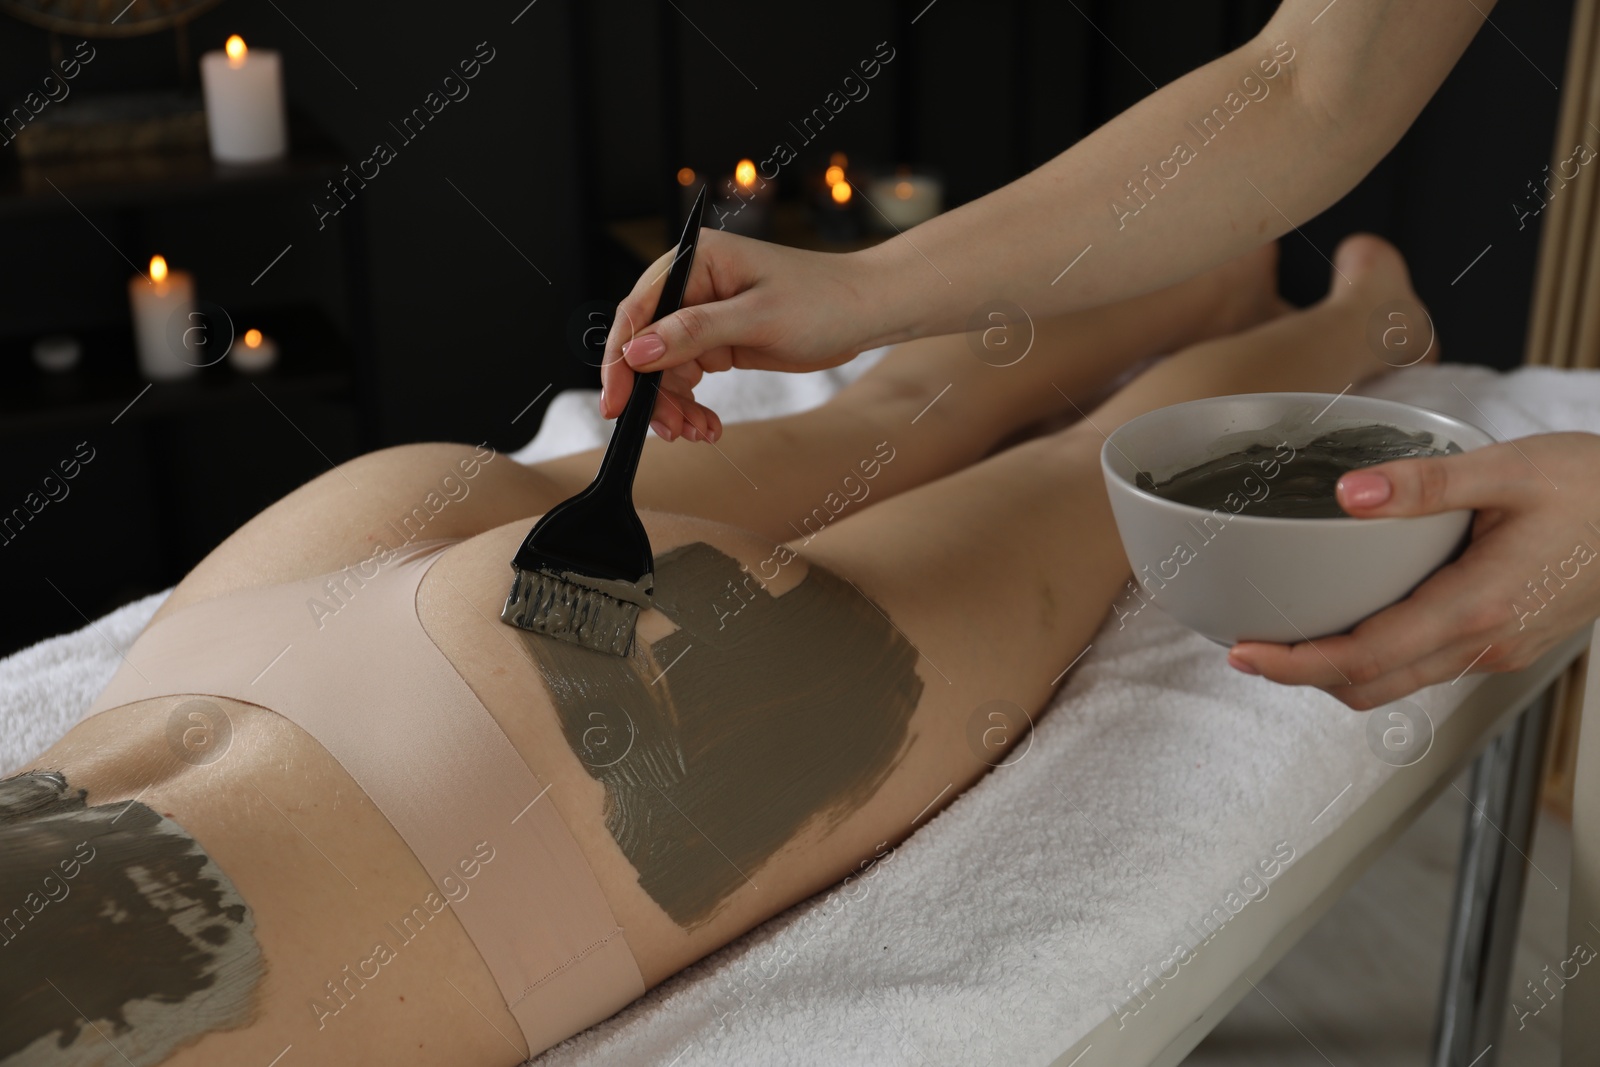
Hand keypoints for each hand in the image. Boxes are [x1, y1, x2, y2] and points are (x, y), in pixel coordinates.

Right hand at [598, 230, 893, 440]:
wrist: (866, 311)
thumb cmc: (822, 301)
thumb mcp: (757, 318)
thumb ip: (694, 333)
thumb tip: (638, 352)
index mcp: (695, 260)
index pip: (638, 311)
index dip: (620, 360)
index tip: (615, 404)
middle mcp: (691, 284)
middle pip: (646, 346)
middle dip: (655, 393)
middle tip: (672, 430)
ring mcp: (702, 313)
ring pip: (664, 369)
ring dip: (675, 406)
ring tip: (699, 432)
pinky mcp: (717, 339)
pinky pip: (687, 376)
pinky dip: (692, 405)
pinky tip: (707, 425)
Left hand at [1227, 432, 1599, 709]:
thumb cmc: (1595, 487)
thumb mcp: (1509, 468)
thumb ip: (1426, 484)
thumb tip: (1350, 494)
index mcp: (1478, 606)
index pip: (1365, 657)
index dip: (1296, 663)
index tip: (1244, 652)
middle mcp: (1484, 642)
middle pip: (1371, 685)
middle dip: (1303, 673)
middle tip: (1249, 646)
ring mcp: (1495, 649)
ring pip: (1397, 681)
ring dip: (1338, 668)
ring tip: (1288, 632)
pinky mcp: (1502, 641)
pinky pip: (1425, 665)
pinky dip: (1377, 655)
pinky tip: (1352, 618)